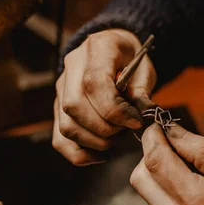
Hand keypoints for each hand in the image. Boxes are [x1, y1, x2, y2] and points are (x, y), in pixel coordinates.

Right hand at [53, 29, 156, 164]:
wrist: (116, 51)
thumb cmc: (131, 60)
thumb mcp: (144, 69)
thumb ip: (142, 93)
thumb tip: (141, 119)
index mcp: (97, 48)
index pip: (94, 84)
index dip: (115, 110)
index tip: (135, 122)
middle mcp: (72, 67)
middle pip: (75, 107)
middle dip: (106, 128)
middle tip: (127, 128)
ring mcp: (61, 89)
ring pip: (67, 126)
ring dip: (96, 141)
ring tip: (117, 135)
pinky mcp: (59, 108)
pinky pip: (60, 139)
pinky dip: (80, 154)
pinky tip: (100, 155)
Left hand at [130, 124, 203, 204]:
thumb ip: (201, 151)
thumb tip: (171, 131)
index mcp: (195, 202)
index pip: (155, 162)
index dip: (153, 138)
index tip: (160, 125)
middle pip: (140, 178)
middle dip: (151, 156)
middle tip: (176, 146)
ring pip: (148, 193)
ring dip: (160, 174)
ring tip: (193, 171)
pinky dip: (171, 192)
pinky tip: (197, 193)